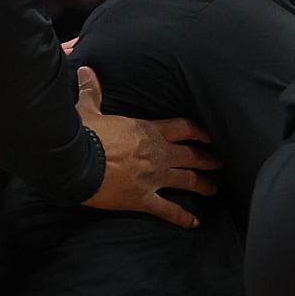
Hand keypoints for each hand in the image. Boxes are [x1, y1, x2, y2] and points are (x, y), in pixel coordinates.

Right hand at [77, 66, 221, 228]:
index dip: (201, 132)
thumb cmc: (82, 134)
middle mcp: (158, 154)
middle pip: (194, 155)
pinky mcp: (144, 199)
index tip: (211, 135)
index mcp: (148, 131)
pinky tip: (195, 223)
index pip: (185, 128)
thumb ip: (92, 93)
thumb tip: (87, 72)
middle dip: (210, 159)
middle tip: (220, 163)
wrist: (74, 163)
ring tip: (214, 188)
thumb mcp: (88, 110)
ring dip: (204, 185)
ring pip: (189, 181)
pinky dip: (183, 218)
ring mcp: (154, 178)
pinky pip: (169, 210)